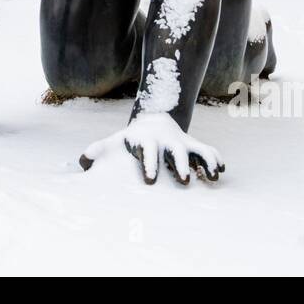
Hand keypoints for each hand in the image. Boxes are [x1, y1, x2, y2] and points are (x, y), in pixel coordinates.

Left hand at [79, 112, 223, 184]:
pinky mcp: (194, 145)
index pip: (147, 152)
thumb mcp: (113, 142)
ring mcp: (182, 142)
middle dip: (179, 164)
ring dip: (205, 161)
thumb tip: (83, 161)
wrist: (152, 123)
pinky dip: (215, 158)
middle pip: (175, 151)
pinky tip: (220, 172)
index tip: (149, 180)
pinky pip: (208, 150)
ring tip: (212, 176)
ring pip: (196, 149)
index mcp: (145, 142)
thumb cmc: (129, 141)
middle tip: (183, 180)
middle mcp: (166, 141)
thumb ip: (98, 151)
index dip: (148, 164)